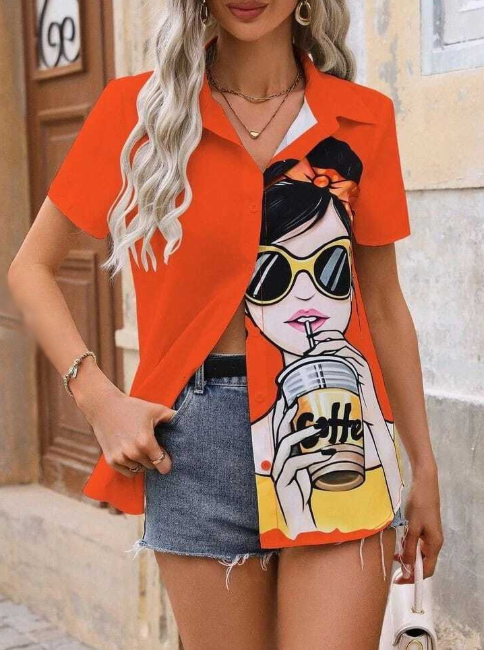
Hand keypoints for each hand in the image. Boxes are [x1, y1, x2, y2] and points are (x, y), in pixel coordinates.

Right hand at [81, 382, 176, 477]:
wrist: (104, 407)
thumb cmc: (132, 407)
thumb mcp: (155, 409)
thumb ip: (173, 417)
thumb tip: (190, 421)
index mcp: (145, 442)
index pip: (162, 463)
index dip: (167, 462)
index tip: (167, 459)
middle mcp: (132, 453)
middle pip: (151, 466)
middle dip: (154, 459)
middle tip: (151, 446)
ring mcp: (120, 458)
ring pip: (140, 470)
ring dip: (142, 463)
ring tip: (140, 448)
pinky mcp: (111, 460)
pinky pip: (128, 472)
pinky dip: (132, 466)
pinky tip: (132, 454)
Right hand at [271, 398, 325, 536]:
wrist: (297, 517)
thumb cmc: (303, 491)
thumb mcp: (310, 469)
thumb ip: (315, 454)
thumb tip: (336, 441)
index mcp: (284, 454)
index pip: (280, 428)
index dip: (282, 412)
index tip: (288, 394)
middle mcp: (278, 458)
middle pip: (277, 430)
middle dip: (284, 414)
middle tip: (293, 400)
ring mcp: (278, 469)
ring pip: (285, 444)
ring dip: (301, 433)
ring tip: (318, 428)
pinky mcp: (283, 481)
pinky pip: (295, 463)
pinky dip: (310, 457)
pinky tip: (326, 454)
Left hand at [309, 330, 381, 425]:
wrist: (366, 413)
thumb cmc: (347, 400)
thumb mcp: (331, 384)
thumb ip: (321, 375)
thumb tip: (299, 370)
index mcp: (346, 357)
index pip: (335, 337)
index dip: (322, 335)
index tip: (308, 338)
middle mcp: (354, 356)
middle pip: (338, 338)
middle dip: (321, 341)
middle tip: (308, 351)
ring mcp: (359, 361)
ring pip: (342, 345)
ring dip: (325, 347)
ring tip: (313, 356)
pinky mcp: (363, 368)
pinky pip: (349, 355)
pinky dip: (336, 355)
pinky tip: (325, 362)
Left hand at [394, 468, 442, 583]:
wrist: (424, 484)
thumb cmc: (418, 505)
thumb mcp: (412, 527)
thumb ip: (410, 548)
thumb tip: (408, 568)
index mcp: (434, 544)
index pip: (426, 570)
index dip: (413, 578)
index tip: (398, 581)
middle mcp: (434, 542)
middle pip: (423, 563)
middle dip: (409, 568)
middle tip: (393, 571)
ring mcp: (430, 535)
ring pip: (419, 553)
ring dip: (407, 557)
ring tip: (393, 556)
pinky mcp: (425, 529)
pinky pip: (417, 544)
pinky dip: (408, 547)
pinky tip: (398, 544)